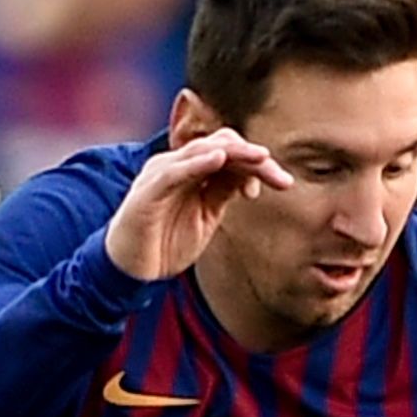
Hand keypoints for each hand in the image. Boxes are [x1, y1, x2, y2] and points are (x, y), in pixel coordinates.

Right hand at [103, 127, 296, 282]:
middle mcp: (177, 165)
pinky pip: (174, 171)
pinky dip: (196, 163)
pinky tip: (219, 159)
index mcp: (192, 170)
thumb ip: (223, 192)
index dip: (258, 163)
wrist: (132, 269)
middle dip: (254, 157)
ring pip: (201, 151)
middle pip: (220, 146)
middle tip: (281, 177)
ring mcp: (161, 174)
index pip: (229, 152)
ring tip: (261, 157)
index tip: (283, 182)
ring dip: (234, 153)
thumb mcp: (206, 215)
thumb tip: (252, 177)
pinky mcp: (148, 190)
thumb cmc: (166, 241)